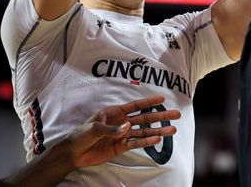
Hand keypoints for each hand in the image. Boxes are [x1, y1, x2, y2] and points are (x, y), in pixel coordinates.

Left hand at [63, 94, 180, 168]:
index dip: (149, 101)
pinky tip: (157, 139)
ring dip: (158, 130)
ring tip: (173, 130)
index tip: (162, 98)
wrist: (74, 153)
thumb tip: (127, 127)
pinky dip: (147, 142)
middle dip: (160, 116)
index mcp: (114, 112)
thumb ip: (110, 128)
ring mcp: (123, 135)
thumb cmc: (80, 135)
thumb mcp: (93, 128)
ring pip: (144, 131)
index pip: (135, 105)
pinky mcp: (121, 147)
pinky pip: (136, 143)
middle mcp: (121, 122)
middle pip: (144, 118)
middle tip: (176, 115)